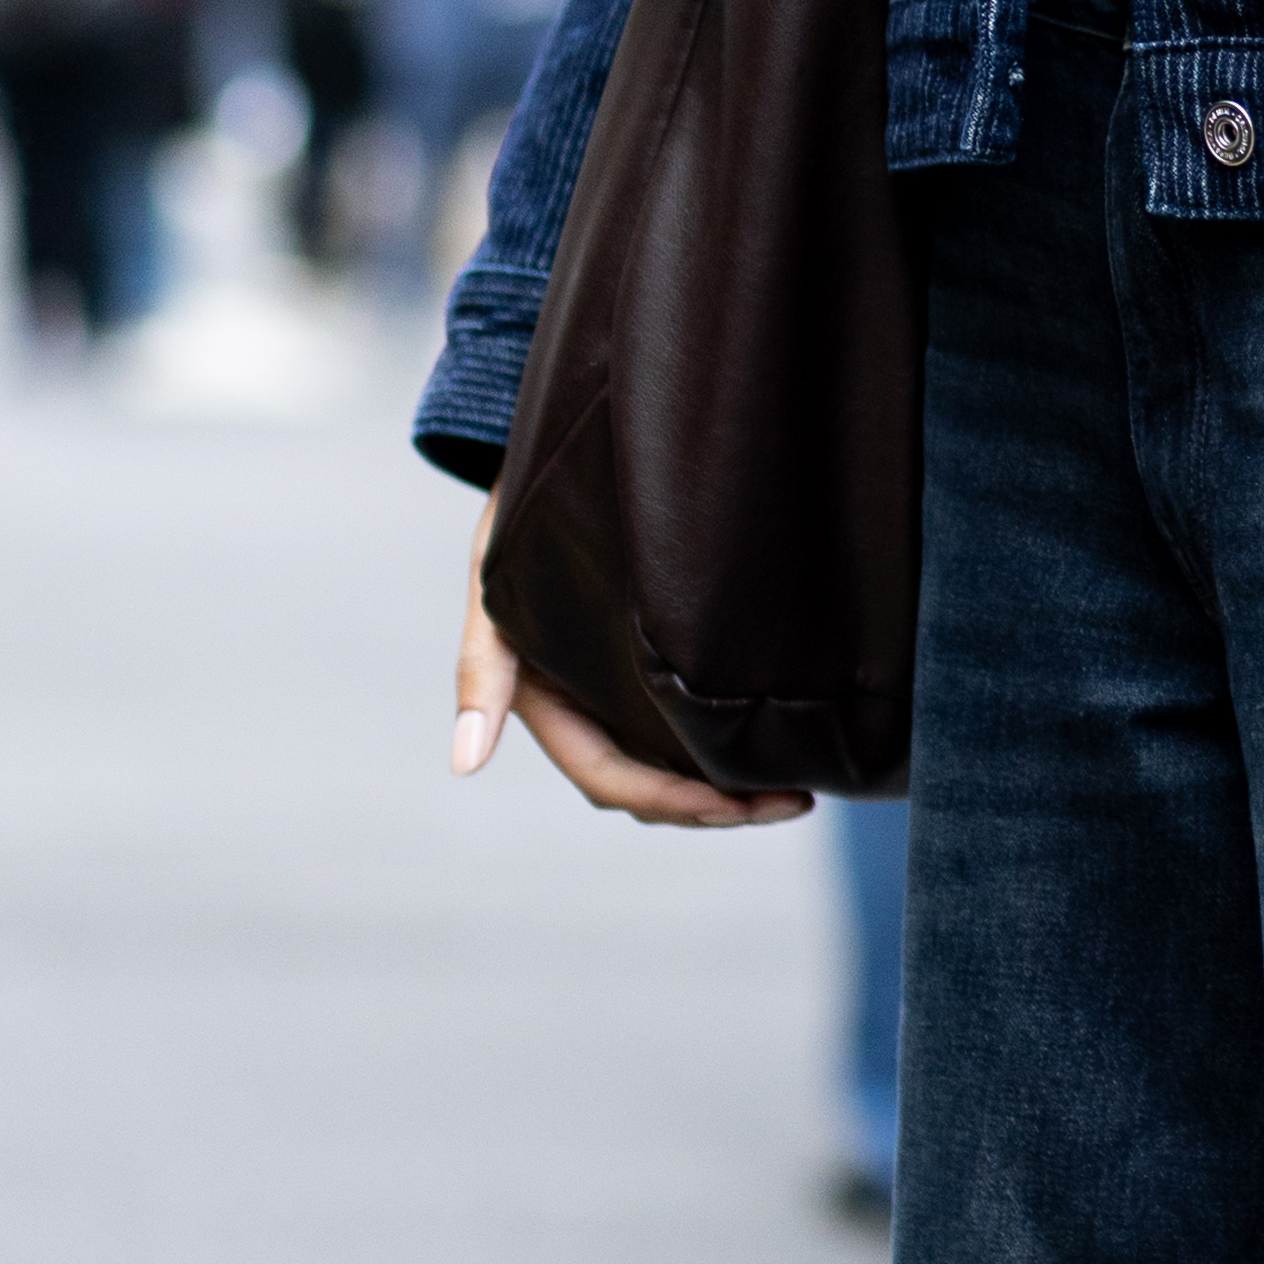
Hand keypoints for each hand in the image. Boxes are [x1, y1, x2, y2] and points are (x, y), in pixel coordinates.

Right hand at [453, 542, 801, 829]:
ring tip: (797, 790)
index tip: (736, 804)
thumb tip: (465, 766)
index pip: (610, 779)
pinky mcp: (652, 668)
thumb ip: (480, 674)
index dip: (671, 802)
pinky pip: (690, 730)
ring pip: (676, 770)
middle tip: (794, 801)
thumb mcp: (494, 588)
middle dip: (717, 808)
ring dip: (731, 790)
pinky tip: (777, 744)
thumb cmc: (518, 515)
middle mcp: (585, 709)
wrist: (557, 455)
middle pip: (651, 789)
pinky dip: (728, 749)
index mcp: (546, 705)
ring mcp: (620, 693)